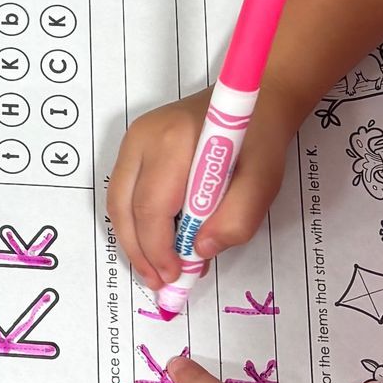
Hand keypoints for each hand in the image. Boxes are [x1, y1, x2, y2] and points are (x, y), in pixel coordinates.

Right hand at [106, 89, 293, 293]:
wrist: (254, 100)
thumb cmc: (259, 139)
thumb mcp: (264, 181)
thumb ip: (238, 218)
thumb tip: (201, 250)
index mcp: (174, 141)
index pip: (152, 206)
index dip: (158, 248)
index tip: (175, 275)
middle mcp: (143, 137)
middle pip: (125, 206)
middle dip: (139, 251)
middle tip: (159, 282)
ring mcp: (133, 139)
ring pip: (118, 202)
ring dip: (133, 240)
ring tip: (154, 270)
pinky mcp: (133, 146)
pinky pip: (124, 192)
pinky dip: (135, 222)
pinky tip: (155, 243)